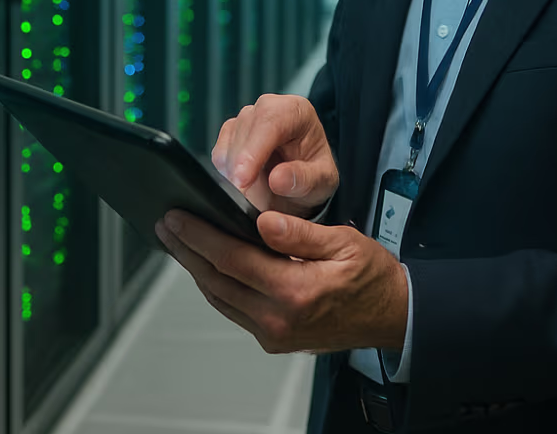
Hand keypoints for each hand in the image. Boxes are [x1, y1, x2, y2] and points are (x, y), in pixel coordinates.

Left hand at [155, 209, 408, 354]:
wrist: (392, 316)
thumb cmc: (371, 276)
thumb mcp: (344, 243)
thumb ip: (300, 232)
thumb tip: (263, 220)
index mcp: (295, 291)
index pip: (232, 260)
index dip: (200, 236)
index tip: (176, 216)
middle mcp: (278, 319)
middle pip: (217, 281)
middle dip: (187, 250)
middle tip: (165, 224)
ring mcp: (273, 334)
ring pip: (220, 298)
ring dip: (195, 269)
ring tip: (177, 241)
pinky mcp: (273, 340)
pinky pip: (234, 310)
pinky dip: (215, 286)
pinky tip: (205, 265)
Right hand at [211, 94, 338, 217]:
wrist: (302, 180)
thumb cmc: (314, 175)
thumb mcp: (322, 182)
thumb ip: (304, 179)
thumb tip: (277, 179)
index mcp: (296, 111)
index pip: (269, 121)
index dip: (253, 151)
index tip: (243, 179)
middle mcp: (268, 108)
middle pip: (244, 132)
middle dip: (242, 168)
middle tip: (250, 200)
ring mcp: (246, 119)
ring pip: (228, 145)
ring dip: (236, 175)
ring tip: (259, 195)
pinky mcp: (230, 134)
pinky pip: (219, 156)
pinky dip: (228, 175)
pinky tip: (247, 185)